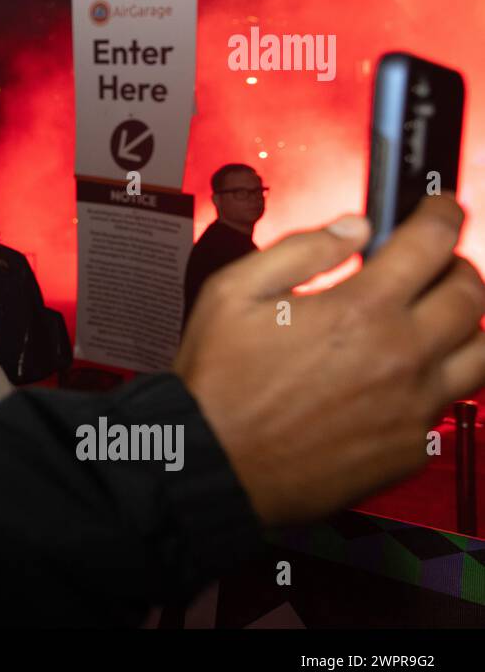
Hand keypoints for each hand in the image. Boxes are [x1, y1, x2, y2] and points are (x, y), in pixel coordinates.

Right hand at [175, 196, 484, 526]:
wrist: (213, 462)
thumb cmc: (217, 384)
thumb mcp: (233, 293)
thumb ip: (300, 249)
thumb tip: (352, 228)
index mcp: (359, 310)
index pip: (431, 243)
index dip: (440, 214)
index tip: (438, 209)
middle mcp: (400, 356)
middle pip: (469, 295)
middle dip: (457, 266)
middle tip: (436, 264)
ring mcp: (412, 406)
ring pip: (481, 353)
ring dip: (467, 325)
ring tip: (439, 318)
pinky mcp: (410, 448)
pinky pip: (448, 406)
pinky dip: (436, 381)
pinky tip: (403, 377)